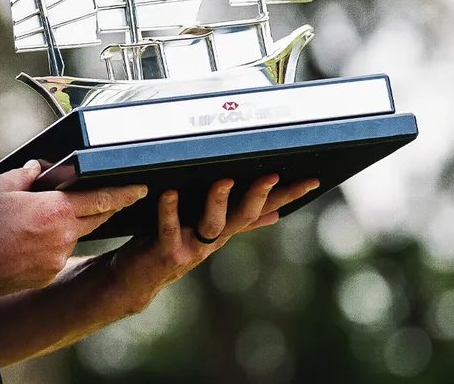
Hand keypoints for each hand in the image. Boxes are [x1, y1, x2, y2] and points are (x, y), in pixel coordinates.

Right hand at [0, 160, 147, 296]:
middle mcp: (63, 235)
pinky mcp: (48, 273)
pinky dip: (50, 246)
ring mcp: (57, 257)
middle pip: (96, 218)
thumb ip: (24, 175)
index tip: (139, 189)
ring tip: (35, 223)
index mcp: (55, 209)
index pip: (102, 198)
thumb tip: (35, 169)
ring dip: (66, 227)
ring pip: (73, 236)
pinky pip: (57, 255)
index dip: (125, 194)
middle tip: (107, 199)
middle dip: (104, 208)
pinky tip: (27, 243)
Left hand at [100, 175, 320, 313]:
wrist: (140, 278)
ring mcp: (194, 247)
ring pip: (213, 224)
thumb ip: (239, 221)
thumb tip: (275, 215)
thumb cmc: (173, 244)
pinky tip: (169, 193)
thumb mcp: (208, 231)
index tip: (313, 179)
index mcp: (226, 229)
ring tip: (223, 180)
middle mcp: (215, 239)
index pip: (265, 210)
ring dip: (219, 202)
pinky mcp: (169, 252)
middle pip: (245, 216)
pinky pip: (170, 228)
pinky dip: (169, 210)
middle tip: (273, 175)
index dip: (289, 196)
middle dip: (260, 196)